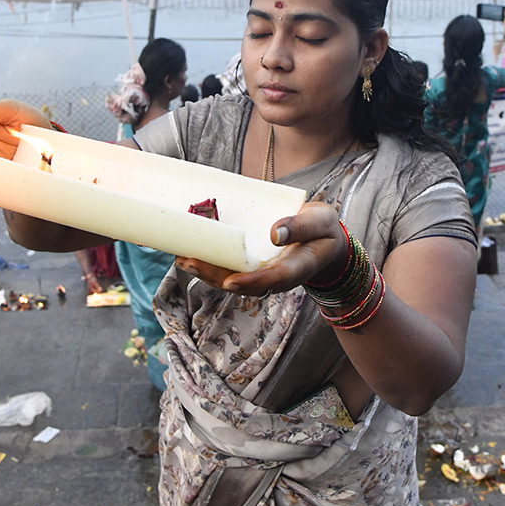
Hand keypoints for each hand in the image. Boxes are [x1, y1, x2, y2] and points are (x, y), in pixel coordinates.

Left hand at [175, 201, 347, 295]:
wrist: (323, 241)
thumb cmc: (323, 230)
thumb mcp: (321, 222)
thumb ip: (302, 226)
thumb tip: (275, 232)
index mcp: (295, 268)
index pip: (273, 278)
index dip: (251, 281)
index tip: (231, 281)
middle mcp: (274, 276)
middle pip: (242, 283)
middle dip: (214, 276)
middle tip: (188, 262)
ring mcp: (261, 274)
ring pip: (231, 279)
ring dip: (205, 271)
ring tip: (182, 259)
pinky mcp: (252, 267)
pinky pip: (229, 268)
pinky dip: (210, 263)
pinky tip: (191, 253)